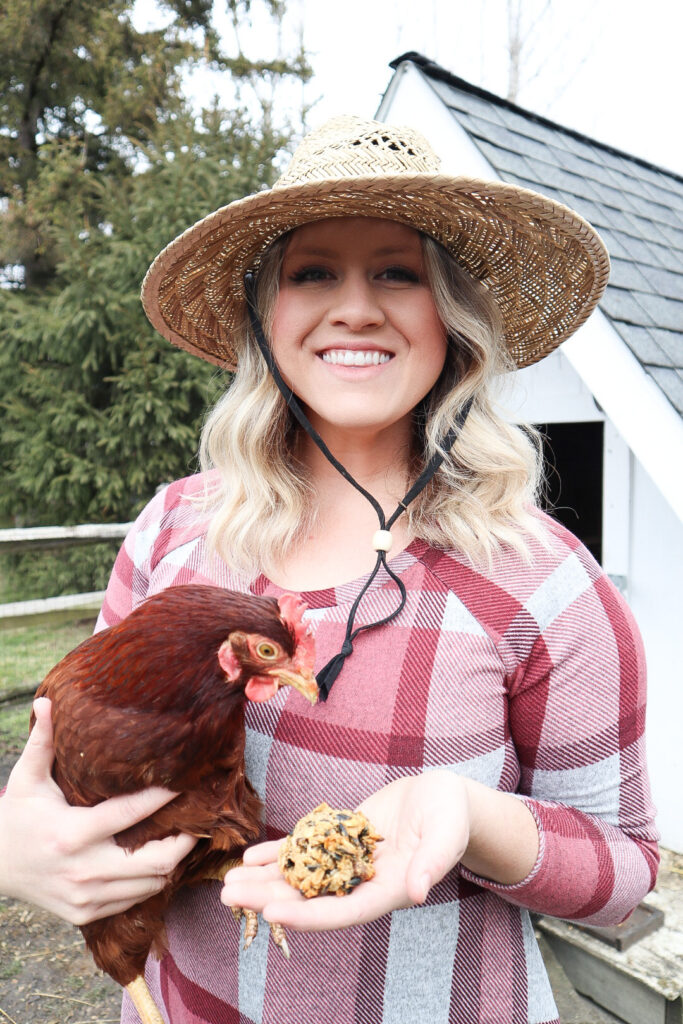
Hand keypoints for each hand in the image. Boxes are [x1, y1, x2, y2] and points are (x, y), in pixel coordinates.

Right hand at [0, 697, 196, 924]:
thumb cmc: (15, 817)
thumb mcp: (27, 778)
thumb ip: (42, 741)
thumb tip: (47, 700)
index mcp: (72, 833)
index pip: (130, 814)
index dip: (161, 797)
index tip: (184, 782)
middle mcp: (83, 869)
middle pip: (155, 861)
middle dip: (183, 841)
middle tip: (194, 819)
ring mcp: (85, 896)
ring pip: (150, 884)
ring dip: (171, 862)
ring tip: (181, 837)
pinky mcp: (85, 914)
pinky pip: (133, 900)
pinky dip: (150, 881)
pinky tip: (156, 860)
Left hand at [221, 770, 470, 931]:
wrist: (445, 796)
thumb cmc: (451, 815)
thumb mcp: (446, 834)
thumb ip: (431, 863)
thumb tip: (416, 891)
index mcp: (387, 891)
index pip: (341, 911)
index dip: (307, 915)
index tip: (271, 913)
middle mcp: (361, 883)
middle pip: (310, 898)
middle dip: (268, 898)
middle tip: (228, 894)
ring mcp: (347, 863)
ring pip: (300, 877)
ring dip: (264, 880)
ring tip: (228, 881)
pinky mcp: (340, 840)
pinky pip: (304, 852)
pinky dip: (277, 855)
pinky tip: (250, 856)